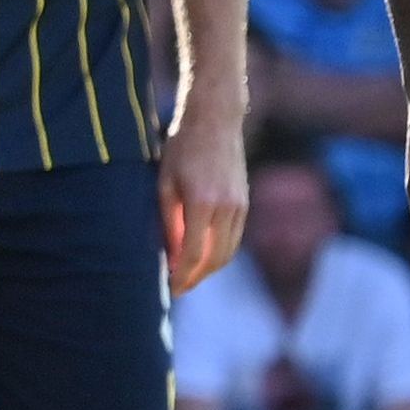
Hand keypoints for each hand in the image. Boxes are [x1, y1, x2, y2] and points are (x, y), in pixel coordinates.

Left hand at [161, 103, 248, 294]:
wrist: (215, 120)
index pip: (194, 255)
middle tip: (178, 287)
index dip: (182, 276)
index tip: (170, 289)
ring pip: (228, 252)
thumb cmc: (181, 149)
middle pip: (215, 260)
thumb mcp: (165, 184)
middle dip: (196, 278)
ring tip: (188, 275)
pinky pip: (234, 238)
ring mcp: (240, 206)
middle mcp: (226, 208)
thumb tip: (171, 256)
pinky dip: (220, 252)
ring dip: (209, 268)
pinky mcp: (244, 203)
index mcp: (202, 203)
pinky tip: (202, 254)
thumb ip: (170, 222)